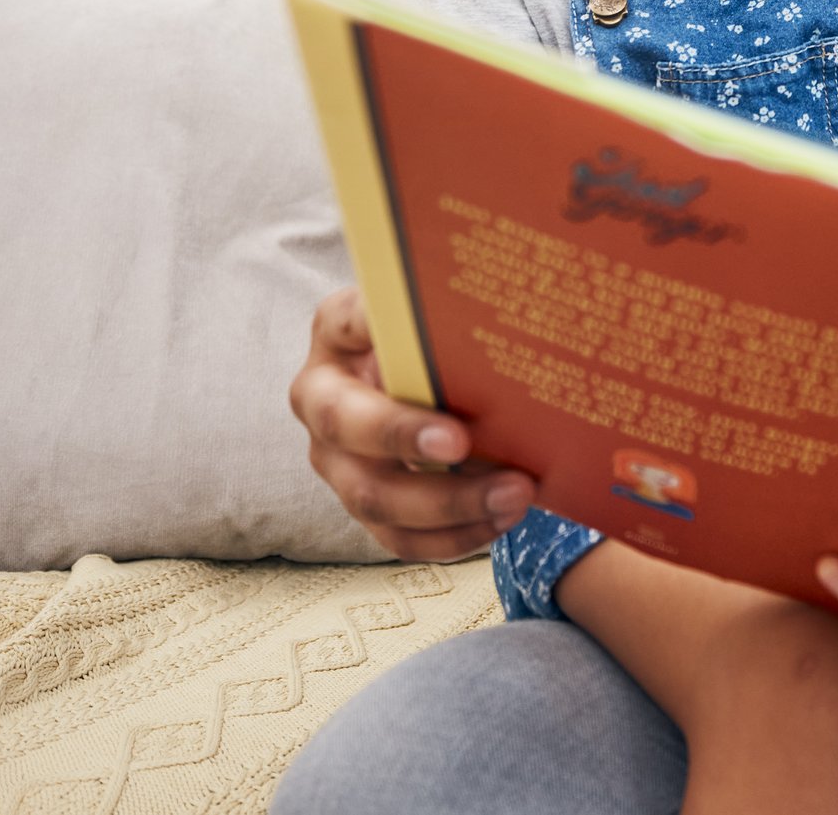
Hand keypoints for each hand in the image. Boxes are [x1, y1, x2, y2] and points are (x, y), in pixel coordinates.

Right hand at [288, 286, 534, 559]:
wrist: (443, 374)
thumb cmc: (445, 332)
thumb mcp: (443, 307)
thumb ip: (457, 305)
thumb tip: (511, 302)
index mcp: (338, 329)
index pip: (349, 322)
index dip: (379, 334)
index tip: (433, 363)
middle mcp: (323, 396)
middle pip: (345, 426)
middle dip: (404, 437)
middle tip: (463, 443)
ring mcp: (339, 457)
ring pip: (373, 496)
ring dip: (447, 504)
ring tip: (513, 493)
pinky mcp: (367, 503)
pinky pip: (400, 536)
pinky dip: (453, 535)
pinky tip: (500, 520)